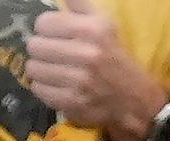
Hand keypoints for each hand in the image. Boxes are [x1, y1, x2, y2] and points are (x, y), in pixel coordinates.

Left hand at [25, 8, 166, 140]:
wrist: (136, 100)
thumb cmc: (115, 58)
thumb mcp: (103, 25)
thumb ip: (79, 5)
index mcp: (92, 30)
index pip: (43, 23)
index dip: (48, 30)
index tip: (56, 37)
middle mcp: (86, 54)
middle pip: (35, 46)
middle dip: (42, 50)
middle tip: (55, 56)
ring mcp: (79, 81)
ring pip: (33, 68)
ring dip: (42, 70)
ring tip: (57, 72)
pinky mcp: (74, 102)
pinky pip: (39, 89)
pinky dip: (45, 89)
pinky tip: (59, 87)